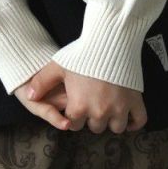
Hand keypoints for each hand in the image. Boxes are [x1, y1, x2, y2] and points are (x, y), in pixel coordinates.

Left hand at [22, 62, 147, 133]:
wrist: (110, 40)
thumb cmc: (81, 53)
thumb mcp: (57, 66)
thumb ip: (41, 82)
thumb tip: (29, 96)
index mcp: (79, 107)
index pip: (74, 125)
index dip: (74, 116)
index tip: (77, 106)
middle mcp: (100, 112)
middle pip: (95, 127)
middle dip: (92, 118)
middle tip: (93, 104)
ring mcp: (120, 108)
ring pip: (116, 128)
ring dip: (111, 121)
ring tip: (108, 110)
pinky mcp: (136, 101)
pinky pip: (139, 121)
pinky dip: (134, 123)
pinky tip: (128, 120)